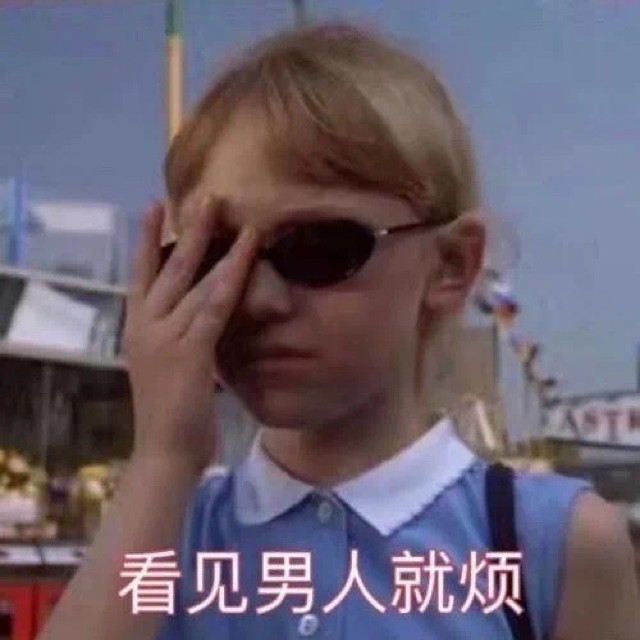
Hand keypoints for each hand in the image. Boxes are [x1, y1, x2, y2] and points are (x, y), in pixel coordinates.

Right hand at [123, 197, 257, 472]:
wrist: (163, 454)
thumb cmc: (170, 416)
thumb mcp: (167, 369)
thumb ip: (181, 339)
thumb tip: (204, 320)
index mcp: (138, 329)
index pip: (141, 275)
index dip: (146, 240)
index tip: (154, 207)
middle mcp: (146, 325)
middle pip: (167, 266)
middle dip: (185, 228)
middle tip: (204, 195)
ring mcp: (165, 336)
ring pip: (191, 278)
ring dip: (209, 241)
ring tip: (223, 209)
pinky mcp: (189, 351)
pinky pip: (214, 306)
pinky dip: (231, 277)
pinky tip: (245, 253)